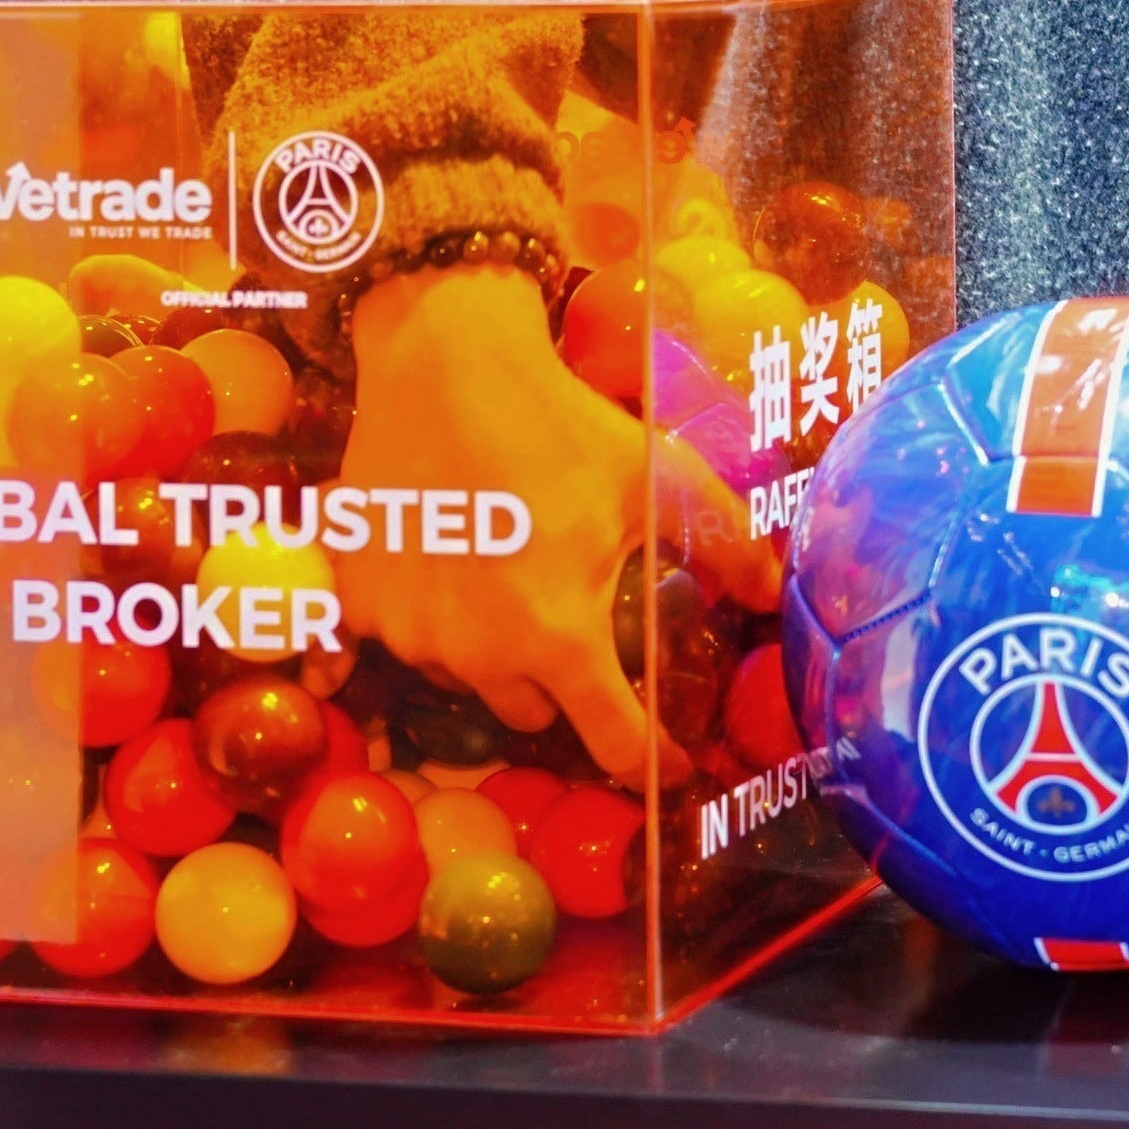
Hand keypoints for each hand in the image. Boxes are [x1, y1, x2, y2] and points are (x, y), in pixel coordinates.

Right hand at [330, 266, 779, 781]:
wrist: (445, 365)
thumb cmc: (563, 426)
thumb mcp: (658, 477)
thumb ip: (724, 541)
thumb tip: (774, 590)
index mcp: (557, 639)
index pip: (611, 740)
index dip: (648, 758)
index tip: (669, 763)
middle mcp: (478, 654)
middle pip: (532, 711)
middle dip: (557, 681)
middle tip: (568, 616)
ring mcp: (408, 634)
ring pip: (464, 675)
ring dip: (488, 647)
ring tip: (504, 570)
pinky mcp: (354, 603)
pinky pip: (394, 642)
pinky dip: (420, 621)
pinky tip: (438, 570)